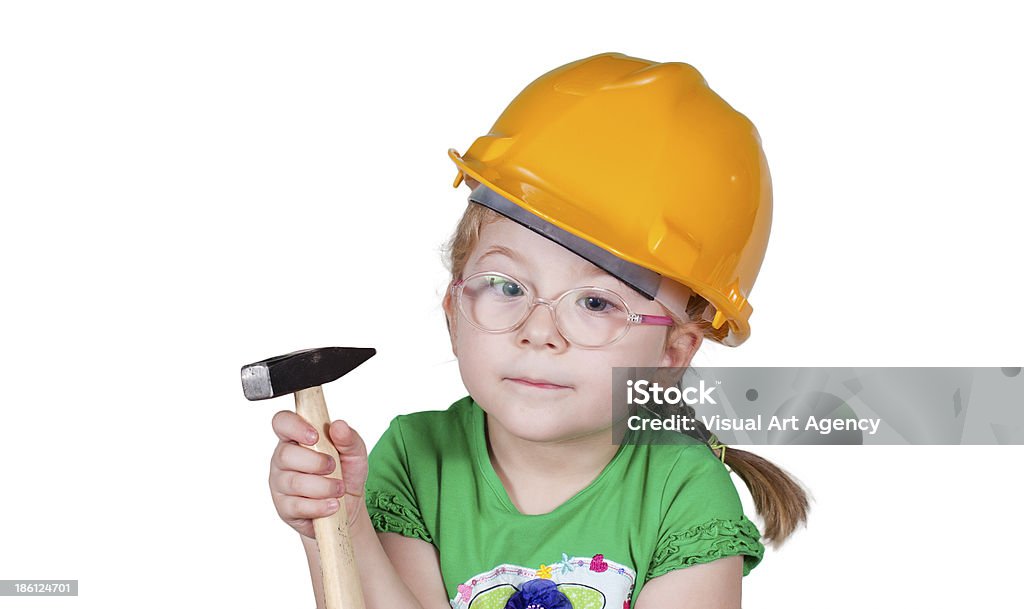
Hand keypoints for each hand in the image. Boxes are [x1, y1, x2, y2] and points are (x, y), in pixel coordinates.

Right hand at [268, 411, 368, 540]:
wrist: (349, 506)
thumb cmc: (346, 473)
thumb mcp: (355, 453)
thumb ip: (349, 438)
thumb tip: (339, 425)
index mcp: (296, 438)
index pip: (282, 422)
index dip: (294, 426)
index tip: (315, 436)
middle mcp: (283, 459)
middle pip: (285, 455)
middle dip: (316, 462)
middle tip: (334, 467)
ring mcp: (280, 484)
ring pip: (294, 482)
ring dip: (324, 487)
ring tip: (339, 489)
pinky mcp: (284, 507)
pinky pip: (297, 506)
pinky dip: (320, 506)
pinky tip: (332, 504)